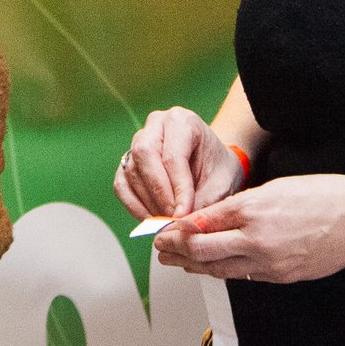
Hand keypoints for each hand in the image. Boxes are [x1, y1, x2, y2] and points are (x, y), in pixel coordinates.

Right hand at [113, 107, 247, 220]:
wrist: (212, 164)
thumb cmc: (218, 169)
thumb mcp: (222, 184)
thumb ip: (204, 202)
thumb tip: (182, 223)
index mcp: (183, 121)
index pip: (174, 156)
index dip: (178, 189)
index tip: (184, 215)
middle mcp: (156, 125)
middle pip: (145, 155)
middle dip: (158, 193)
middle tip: (172, 219)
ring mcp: (138, 140)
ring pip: (131, 171)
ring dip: (147, 203)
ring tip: (166, 222)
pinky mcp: (127, 160)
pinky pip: (122, 184)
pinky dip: (134, 206)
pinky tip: (150, 220)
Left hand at [153, 175, 344, 285]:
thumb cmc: (322, 196)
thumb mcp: (274, 188)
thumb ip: (240, 205)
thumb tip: (211, 218)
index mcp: (252, 209)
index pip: (201, 223)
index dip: (176, 228)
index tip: (161, 229)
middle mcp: (256, 240)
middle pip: (202, 250)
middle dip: (176, 250)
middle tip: (159, 248)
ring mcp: (269, 263)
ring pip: (219, 269)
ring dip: (194, 266)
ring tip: (176, 263)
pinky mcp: (281, 277)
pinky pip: (243, 276)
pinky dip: (222, 271)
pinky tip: (211, 268)